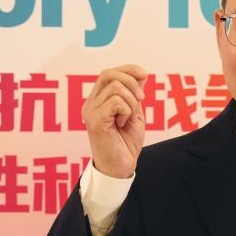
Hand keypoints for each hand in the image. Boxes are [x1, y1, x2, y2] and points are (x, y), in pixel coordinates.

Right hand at [83, 64, 148, 178]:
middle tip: (141, 99)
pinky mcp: (95, 121)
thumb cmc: (126, 143)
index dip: (128, 68)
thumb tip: (141, 74)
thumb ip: (134, 94)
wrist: (121, 167)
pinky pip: (116, 102)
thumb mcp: (134, 113)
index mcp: (99, 100)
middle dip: (131, 81)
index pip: (109, 73)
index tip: (145, 74)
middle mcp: (91, 103)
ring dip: (131, 103)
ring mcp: (91, 111)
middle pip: (108, 74)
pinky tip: (122, 124)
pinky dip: (126, 111)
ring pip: (116, 88)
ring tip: (128, 119)